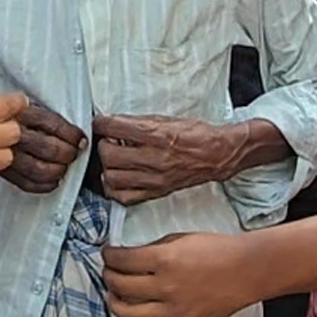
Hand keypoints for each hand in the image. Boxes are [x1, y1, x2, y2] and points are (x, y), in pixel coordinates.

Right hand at [3, 102, 87, 193]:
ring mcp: (6, 154)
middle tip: (74, 153)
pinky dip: (44, 185)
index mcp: (19, 112)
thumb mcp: (17, 102)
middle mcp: (12, 133)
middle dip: (68, 153)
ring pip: (38, 168)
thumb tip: (69, 126)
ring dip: (58, 170)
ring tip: (64, 167)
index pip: (52, 124)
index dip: (71, 134)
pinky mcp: (2, 172)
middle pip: (48, 147)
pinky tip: (53, 181)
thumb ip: (39, 110)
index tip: (80, 139)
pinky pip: (26, 184)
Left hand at [92, 115, 243, 204]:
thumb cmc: (195, 134)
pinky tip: (119, 177)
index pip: (115, 128)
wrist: (217, 155)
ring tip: (114, 159)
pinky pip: (124, 197)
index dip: (101, 123)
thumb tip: (113, 122)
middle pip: (109, 155)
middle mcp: (155, 158)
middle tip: (109, 140)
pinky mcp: (156, 192)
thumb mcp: (167, 119)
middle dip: (103, 145)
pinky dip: (115, 188)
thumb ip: (139, 122)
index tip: (100, 122)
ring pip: (112, 178)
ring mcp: (155, 179)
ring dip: (107, 167)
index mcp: (158, 134)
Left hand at [102, 231, 258, 316]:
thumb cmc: (217, 249)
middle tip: (108, 272)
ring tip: (113, 297)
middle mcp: (166, 287)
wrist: (247, 269)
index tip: (107, 254)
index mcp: (164, 259)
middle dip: (108, 277)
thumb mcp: (181, 238)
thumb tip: (130, 256)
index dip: (109, 256)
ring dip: (115, 305)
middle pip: (121, 287)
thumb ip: (154, 248)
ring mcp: (176, 310)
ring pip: (131, 315)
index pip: (122, 260)